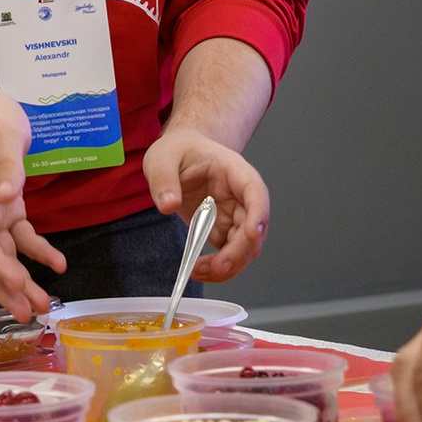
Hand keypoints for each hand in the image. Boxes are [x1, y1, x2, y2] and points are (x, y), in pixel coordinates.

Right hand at [0, 76, 64, 321]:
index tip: (17, 281)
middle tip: (25, 313)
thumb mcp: (1, 130)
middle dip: (3, 287)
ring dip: (18, 280)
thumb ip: (5, 164)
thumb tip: (7, 198)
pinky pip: (18, 238)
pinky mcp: (3, 210)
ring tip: (41, 305)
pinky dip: (35, 253)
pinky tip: (57, 265)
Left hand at [143, 125, 269, 281]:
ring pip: (244, 247)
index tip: (252, 233)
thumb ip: (163, 179)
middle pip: (252, 228)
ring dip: (228, 264)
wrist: (180, 154)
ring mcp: (234, 214)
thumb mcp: (163, 157)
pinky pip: (229, 253)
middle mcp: (241, 196)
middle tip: (216, 267)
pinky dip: (217, 266)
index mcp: (234, 171)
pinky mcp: (224, 229)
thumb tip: (168, 205)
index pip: (255, 192)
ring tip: (199, 270)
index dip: (258, 214)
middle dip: (238, 252)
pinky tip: (198, 269)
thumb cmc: (179, 151)